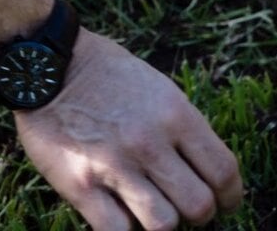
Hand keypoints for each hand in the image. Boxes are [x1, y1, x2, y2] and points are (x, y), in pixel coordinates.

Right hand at [16, 30, 242, 229]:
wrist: (46, 63)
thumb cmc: (104, 74)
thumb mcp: (156, 86)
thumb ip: (182, 127)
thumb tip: (207, 171)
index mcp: (174, 112)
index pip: (224, 171)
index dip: (230, 197)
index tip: (225, 203)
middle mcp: (149, 140)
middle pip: (200, 206)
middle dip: (197, 215)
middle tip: (184, 208)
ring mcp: (115, 164)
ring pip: (164, 226)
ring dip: (160, 223)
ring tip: (150, 211)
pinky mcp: (82, 184)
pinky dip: (124, 230)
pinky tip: (119, 214)